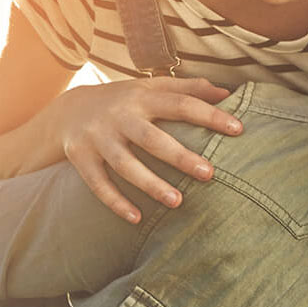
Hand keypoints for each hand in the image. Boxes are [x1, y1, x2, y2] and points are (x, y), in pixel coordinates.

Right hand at [48, 77, 241, 222]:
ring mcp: (98, 137)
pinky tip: (136, 219)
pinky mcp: (81, 158)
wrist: (68, 109)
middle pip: (151, 137)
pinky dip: (115, 202)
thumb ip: (187, 89)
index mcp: (142, 96)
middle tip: (209, 173)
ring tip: (177, 202)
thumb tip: (227, 93)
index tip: (239, 129)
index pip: (181, 103)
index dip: (210, 115)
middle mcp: (119, 116)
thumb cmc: (124, 101)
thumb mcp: (151, 87)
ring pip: (124, 164)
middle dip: (180, 156)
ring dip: (150, 184)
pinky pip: (97, 183)